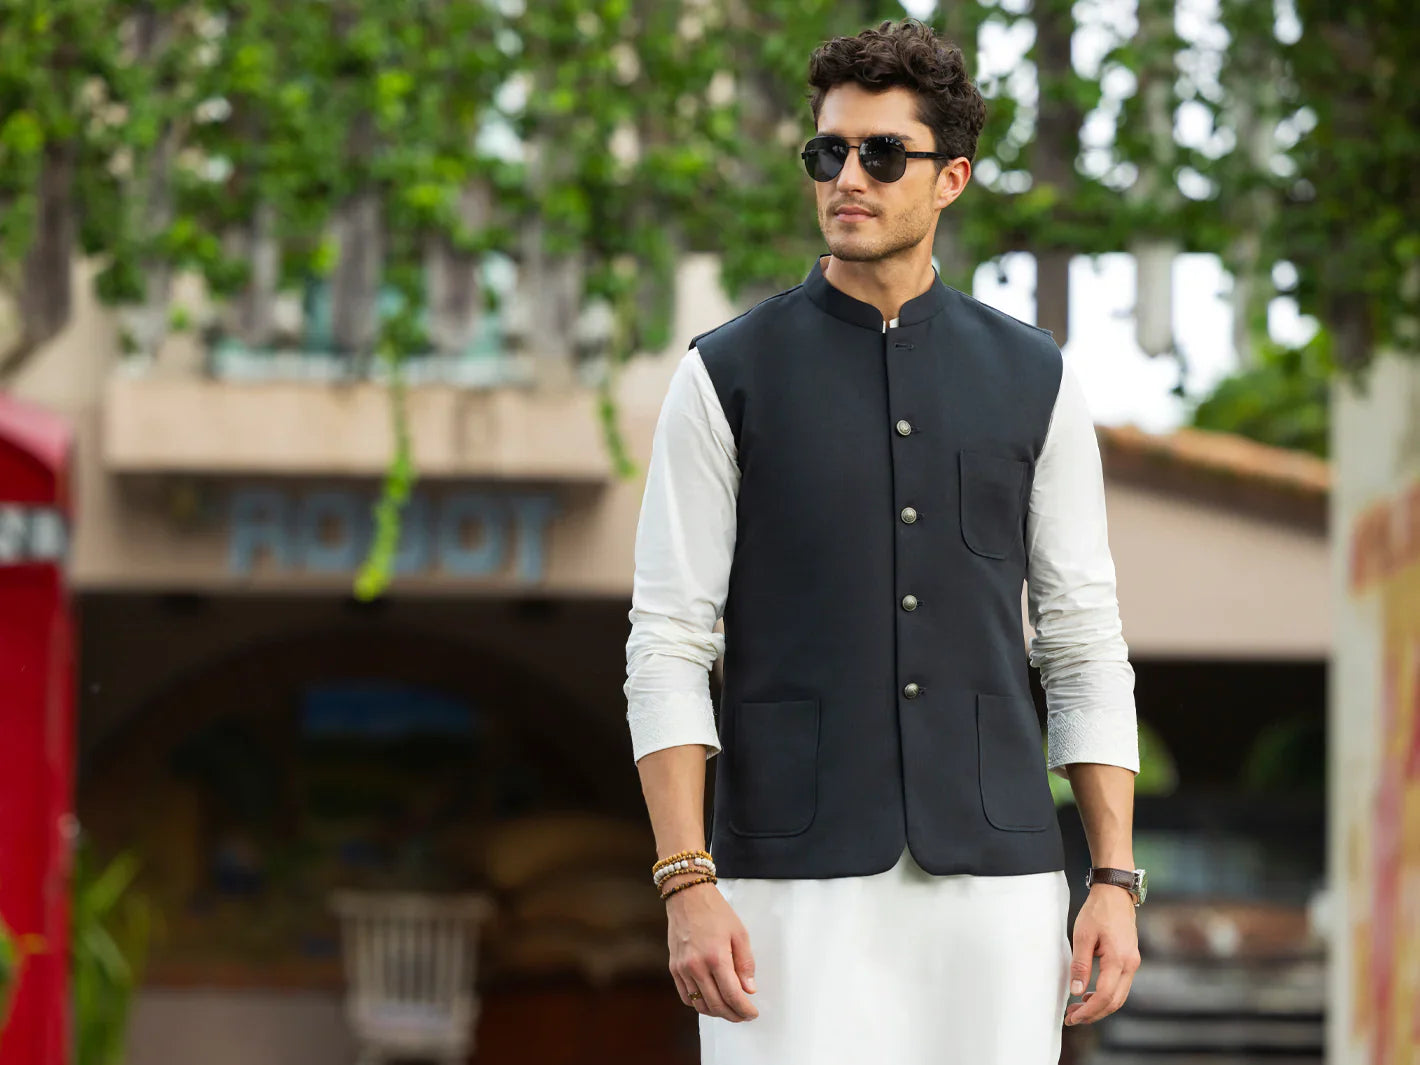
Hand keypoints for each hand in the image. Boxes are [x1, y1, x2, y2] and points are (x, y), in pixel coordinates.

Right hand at [665, 876, 758, 1021]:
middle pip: (716, 1005)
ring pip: (700, 1005)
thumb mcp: (739, 933)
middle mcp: (697, 966)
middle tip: (743, 1015)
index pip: (732, 995)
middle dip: (733, 1015)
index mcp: (716, 957)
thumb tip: (748, 989)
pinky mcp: (674, 968)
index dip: (744, 1009)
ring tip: (729, 1010)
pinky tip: (710, 1001)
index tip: (752, 1013)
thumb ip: (745, 963)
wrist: (687, 897)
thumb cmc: (715, 912)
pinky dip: (699, 1004)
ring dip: (716, 1013)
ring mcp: (682, 969)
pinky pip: (686, 996)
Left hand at [1064, 884, 1140, 1026]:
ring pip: (1119, 996)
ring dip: (1099, 1006)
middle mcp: (1130, 965)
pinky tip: (1090, 994)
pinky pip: (1120, 986)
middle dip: (1094, 1014)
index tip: (1072, 1017)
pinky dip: (1106, 995)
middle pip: (1115, 1002)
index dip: (1089, 1011)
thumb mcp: (1083, 936)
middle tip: (1072, 1018)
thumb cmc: (1098, 911)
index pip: (1105, 996)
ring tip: (1077, 1009)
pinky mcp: (1130, 960)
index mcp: (1119, 960)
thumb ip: (1080, 964)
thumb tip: (1076, 991)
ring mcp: (1132, 963)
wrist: (1115, 894)